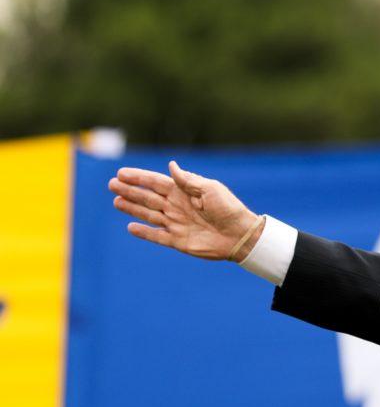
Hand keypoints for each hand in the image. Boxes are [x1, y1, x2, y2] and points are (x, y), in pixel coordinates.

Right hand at [109, 161, 261, 260]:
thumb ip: (188, 180)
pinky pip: (157, 236)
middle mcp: (177, 207)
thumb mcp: (210, 189)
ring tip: (116, 202)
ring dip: (132, 208)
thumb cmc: (229, 208)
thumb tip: (170, 165)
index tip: (121, 173)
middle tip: (111, 185)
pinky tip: (131, 227)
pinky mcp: (178, 241)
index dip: (139, 178)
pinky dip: (144, 232)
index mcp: (184, 192)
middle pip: (148, 197)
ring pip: (148, 214)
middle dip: (130, 191)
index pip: (156, 182)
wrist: (240, 234)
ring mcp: (176, 224)